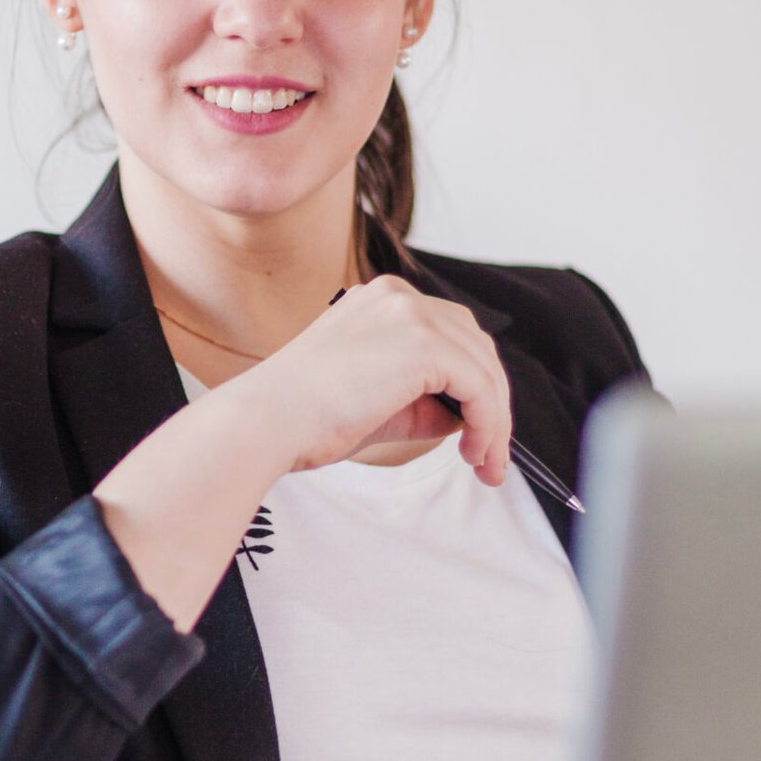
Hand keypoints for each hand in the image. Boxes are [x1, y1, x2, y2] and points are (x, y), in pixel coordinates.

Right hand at [235, 275, 511, 485]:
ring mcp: (411, 313)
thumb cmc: (306, 420)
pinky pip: (480, 386)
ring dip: (494, 419)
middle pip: (475, 345)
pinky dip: (489, 422)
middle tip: (489, 455)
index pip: (450, 335)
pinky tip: (474, 454)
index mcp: (381, 300)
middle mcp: (398, 296)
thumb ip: (425, 399)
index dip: (471, 384)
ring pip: (484, 366)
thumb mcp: (378, 401)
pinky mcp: (423, 344)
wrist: (266, 423)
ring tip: (486, 464)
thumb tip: (471, 416)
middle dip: (490, 401)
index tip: (474, 434)